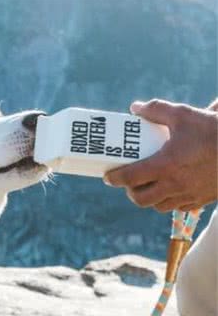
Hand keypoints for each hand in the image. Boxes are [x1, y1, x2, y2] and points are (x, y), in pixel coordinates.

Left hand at [103, 99, 217, 211]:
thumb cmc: (213, 130)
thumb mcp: (184, 114)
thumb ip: (157, 110)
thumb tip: (135, 108)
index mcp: (165, 165)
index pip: (130, 177)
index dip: (114, 178)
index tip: (107, 177)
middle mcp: (174, 184)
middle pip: (140, 198)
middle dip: (130, 191)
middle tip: (129, 181)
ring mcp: (188, 195)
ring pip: (157, 206)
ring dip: (149, 197)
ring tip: (148, 185)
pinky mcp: (200, 200)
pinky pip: (176, 207)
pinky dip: (167, 201)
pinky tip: (169, 188)